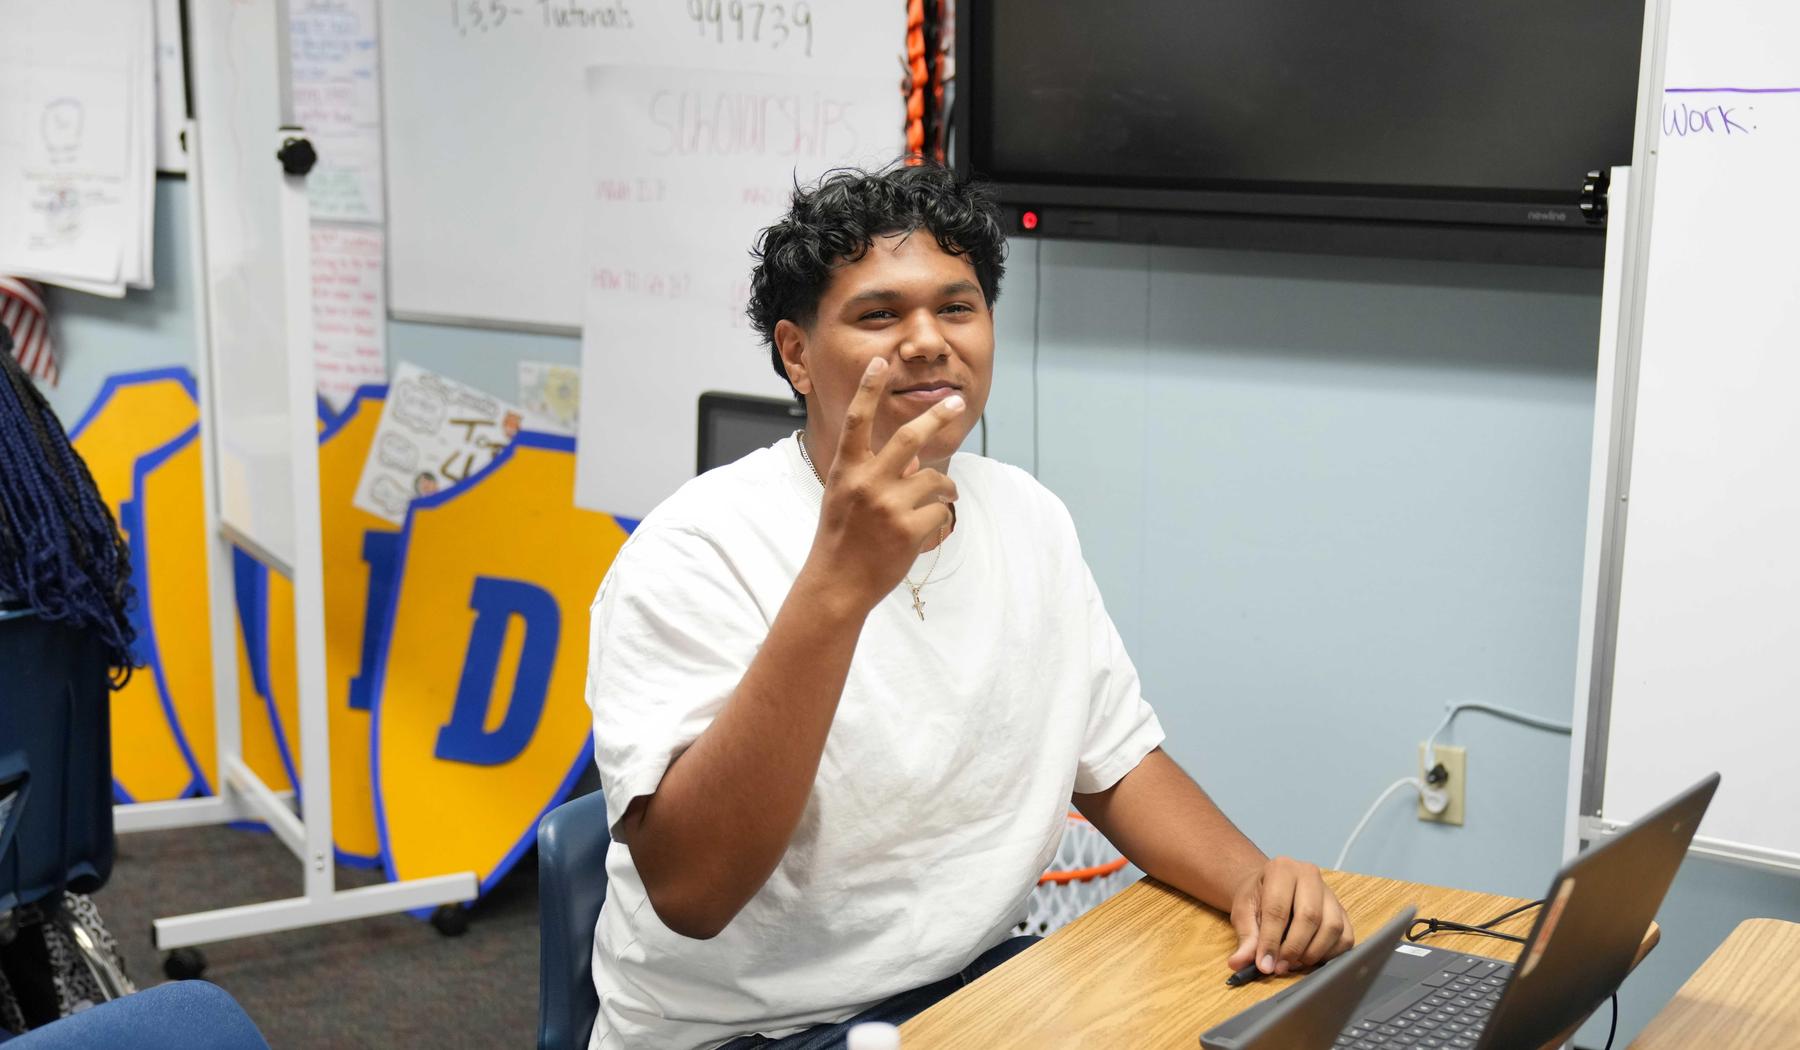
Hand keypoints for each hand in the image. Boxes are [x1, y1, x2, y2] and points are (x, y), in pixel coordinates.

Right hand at [805, 357, 964, 609]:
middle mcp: (867, 482)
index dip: (868, 389)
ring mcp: (888, 506)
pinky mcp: (908, 529)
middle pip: (910, 438)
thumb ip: (875, 472)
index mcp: (847, 469)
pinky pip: (942, 511)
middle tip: (957, 403)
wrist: (837, 583)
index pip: (857, 420)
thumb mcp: (846, 496)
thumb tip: (916, 459)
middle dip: (938, 417)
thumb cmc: (841, 538)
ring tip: (944, 497)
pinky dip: (942, 518)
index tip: (880, 362)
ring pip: (935, 480)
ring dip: (945, 489)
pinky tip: (929, 529)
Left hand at [1226, 857, 1353, 975]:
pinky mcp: (1342, 910)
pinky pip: (1345, 937)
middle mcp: (1309, 874)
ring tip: (1293, 963)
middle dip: (1294, 948)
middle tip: (1280, 967)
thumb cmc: (1258, 898)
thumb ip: (1245, 938)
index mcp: (1281, 868)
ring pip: (1332, 927)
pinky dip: (1330, 954)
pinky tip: (1311, 958)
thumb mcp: (1243, 913)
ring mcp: (1329, 892)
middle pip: (1310, 916)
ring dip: (1313, 952)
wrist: (1270, 888)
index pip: (1278, 908)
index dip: (1271, 941)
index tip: (1265, 965)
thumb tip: (1239, 963)